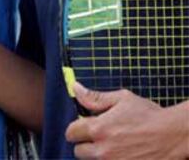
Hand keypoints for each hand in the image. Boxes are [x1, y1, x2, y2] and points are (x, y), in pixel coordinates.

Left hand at [66, 82, 188, 159]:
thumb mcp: (121, 99)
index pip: (71, 132)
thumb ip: (95, 97)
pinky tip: (121, 152)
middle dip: (86, 142)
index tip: (84, 125)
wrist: (171, 135)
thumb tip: (76, 88)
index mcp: (98, 129)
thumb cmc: (148, 115)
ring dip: (97, 154)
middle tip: (100, 135)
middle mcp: (102, 150)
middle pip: (78, 151)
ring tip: (113, 143)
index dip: (76, 127)